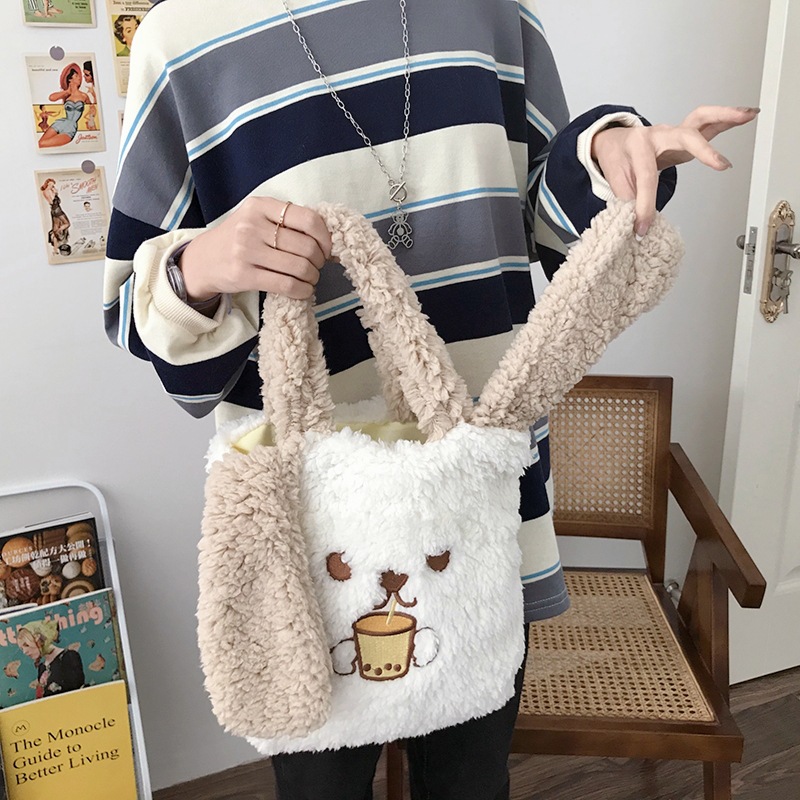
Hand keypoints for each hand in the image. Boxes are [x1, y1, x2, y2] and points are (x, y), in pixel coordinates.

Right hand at [180, 197, 331, 301]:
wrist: (202, 260)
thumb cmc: (238, 238)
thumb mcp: (257, 218)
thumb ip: (286, 221)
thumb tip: (327, 238)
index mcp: (260, 206)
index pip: (308, 219)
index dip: (325, 237)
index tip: (327, 248)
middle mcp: (253, 225)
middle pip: (306, 246)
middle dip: (319, 261)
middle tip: (317, 266)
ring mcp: (247, 250)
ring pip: (299, 267)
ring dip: (312, 277)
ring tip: (310, 278)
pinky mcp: (244, 275)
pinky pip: (286, 285)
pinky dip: (302, 290)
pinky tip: (303, 290)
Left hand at [591, 105, 759, 236]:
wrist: (614, 143)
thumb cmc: (617, 159)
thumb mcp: (615, 182)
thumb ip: (628, 201)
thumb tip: (637, 223)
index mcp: (637, 147)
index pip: (646, 179)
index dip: (645, 207)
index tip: (643, 227)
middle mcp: (658, 135)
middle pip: (683, 137)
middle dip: (703, 150)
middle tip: (721, 164)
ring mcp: (673, 133)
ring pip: (701, 119)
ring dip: (726, 117)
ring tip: (747, 116)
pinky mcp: (684, 136)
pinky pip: (708, 124)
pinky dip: (728, 119)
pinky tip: (747, 116)